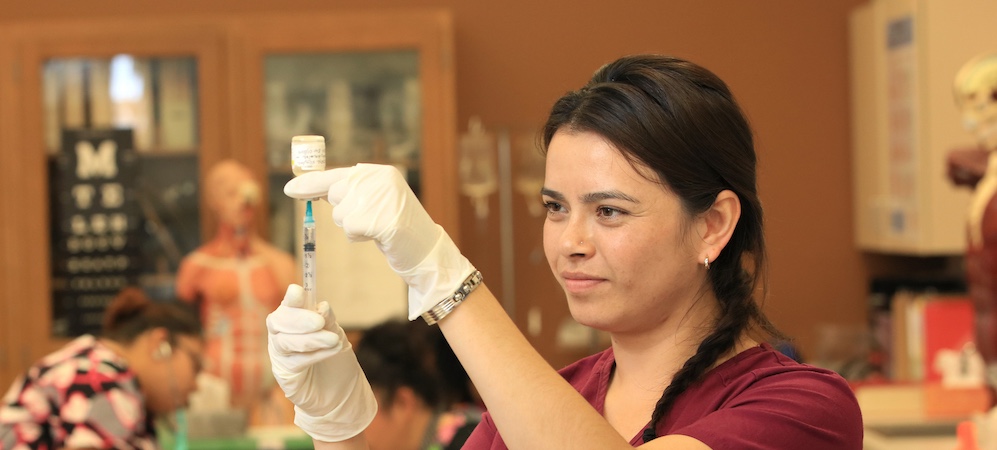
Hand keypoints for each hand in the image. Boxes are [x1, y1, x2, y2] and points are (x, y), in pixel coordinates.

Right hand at [267, 285, 375, 441]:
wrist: (341, 394)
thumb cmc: (336, 361)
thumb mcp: (337, 335)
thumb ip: (328, 321)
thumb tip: (321, 306)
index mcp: (293, 319)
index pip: (288, 305)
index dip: (291, 299)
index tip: (298, 292)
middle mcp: (281, 334)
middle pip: (278, 321)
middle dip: (299, 319)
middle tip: (319, 322)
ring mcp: (280, 355)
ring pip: (285, 342)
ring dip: (311, 339)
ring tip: (333, 340)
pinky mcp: (284, 374)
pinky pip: (295, 361)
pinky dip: (315, 354)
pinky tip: (331, 350)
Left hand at [284, 164, 475, 319]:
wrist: (425, 249)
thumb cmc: (397, 227)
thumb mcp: (376, 202)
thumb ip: (351, 192)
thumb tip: (309, 189)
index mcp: (379, 172)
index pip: (336, 175)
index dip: (311, 183)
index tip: (290, 189)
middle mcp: (379, 179)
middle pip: (336, 196)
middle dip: (345, 212)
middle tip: (372, 220)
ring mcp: (379, 197)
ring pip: (341, 214)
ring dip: (354, 227)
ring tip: (378, 227)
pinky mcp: (378, 218)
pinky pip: (349, 229)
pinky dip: (360, 237)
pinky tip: (379, 235)